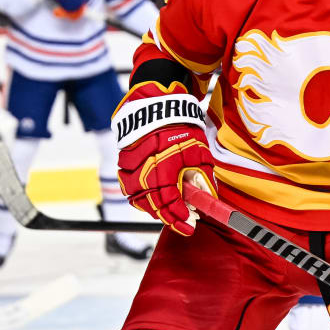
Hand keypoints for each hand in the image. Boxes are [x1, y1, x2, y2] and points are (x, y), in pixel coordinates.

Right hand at [113, 81, 214, 233]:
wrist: (157, 103)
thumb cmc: (181, 126)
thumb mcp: (199, 152)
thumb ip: (203, 178)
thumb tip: (207, 200)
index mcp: (164, 168)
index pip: (170, 203)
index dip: (180, 218)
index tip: (190, 226)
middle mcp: (143, 170)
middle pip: (153, 205)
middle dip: (168, 216)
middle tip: (182, 221)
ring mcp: (130, 167)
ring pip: (138, 198)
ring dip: (153, 207)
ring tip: (167, 209)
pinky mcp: (123, 162)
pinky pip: (129, 186)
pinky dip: (141, 195)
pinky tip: (153, 195)